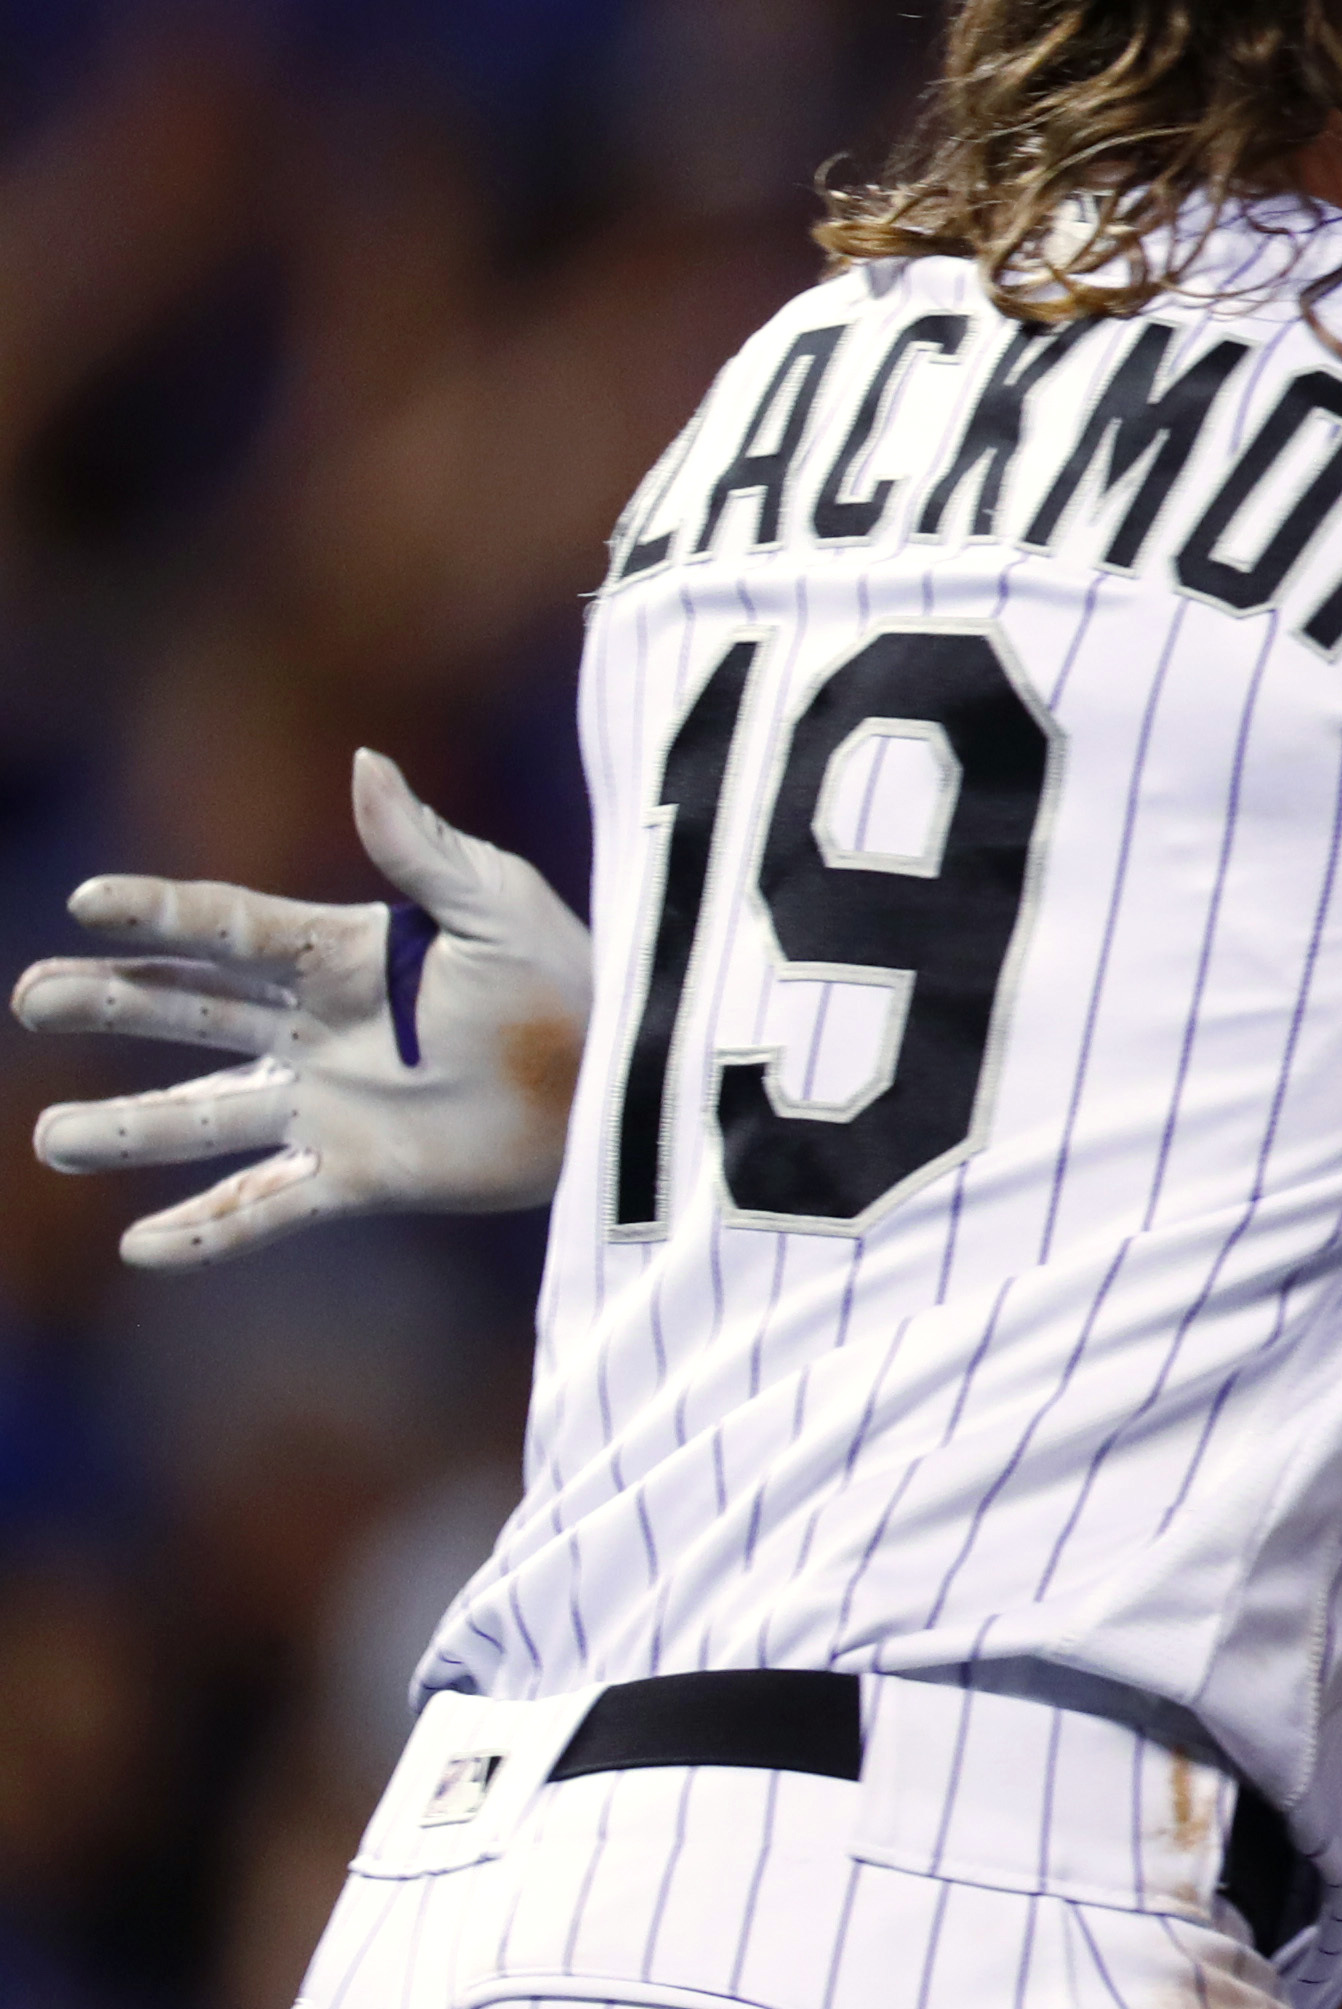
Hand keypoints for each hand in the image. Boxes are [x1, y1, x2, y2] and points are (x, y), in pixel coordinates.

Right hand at [19, 752, 592, 1266]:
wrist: (617, 1079)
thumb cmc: (567, 978)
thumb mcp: (499, 903)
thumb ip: (423, 846)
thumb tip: (363, 760)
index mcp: (342, 955)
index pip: (230, 927)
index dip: (160, 913)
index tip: (88, 902)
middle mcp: (314, 1031)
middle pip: (190, 1012)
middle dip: (110, 1004)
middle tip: (34, 999)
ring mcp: (328, 1106)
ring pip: (206, 1117)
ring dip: (130, 1131)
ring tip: (51, 1141)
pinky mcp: (361, 1174)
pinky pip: (269, 1206)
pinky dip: (208, 1232)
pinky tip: (142, 1248)